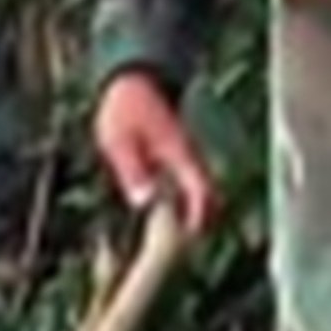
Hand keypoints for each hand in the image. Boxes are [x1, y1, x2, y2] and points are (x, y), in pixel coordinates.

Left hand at [90, 67, 217, 241]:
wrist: (133, 80)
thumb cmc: (125, 109)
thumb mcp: (119, 140)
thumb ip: (132, 170)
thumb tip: (145, 203)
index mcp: (179, 154)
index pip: (202, 193)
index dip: (199, 220)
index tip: (187, 242)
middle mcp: (190, 158)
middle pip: (210, 200)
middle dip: (200, 226)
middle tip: (177, 251)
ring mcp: (186, 159)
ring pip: (201, 195)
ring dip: (190, 218)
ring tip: (168, 242)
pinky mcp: (178, 160)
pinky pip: (189, 188)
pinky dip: (181, 206)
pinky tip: (160, 218)